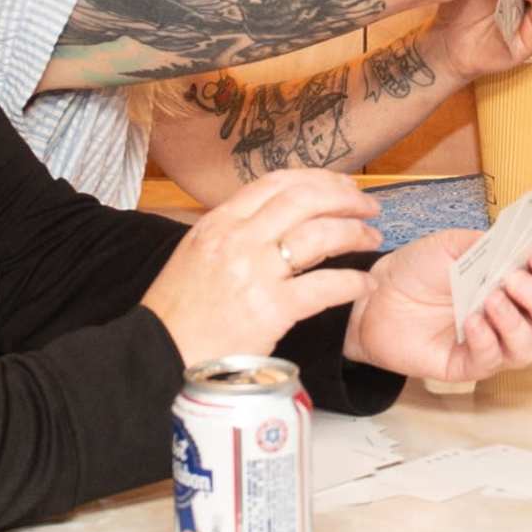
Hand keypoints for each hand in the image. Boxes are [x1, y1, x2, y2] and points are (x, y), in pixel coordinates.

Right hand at [141, 169, 380, 365]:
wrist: (159, 352)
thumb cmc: (178, 310)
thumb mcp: (196, 253)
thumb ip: (232, 232)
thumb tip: (273, 220)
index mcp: (219, 222)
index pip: (276, 182)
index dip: (317, 179)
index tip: (340, 185)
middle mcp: (238, 239)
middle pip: (304, 199)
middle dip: (344, 198)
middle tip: (368, 208)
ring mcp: (255, 273)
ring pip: (320, 236)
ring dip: (354, 234)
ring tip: (372, 239)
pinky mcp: (271, 310)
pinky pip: (324, 287)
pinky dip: (352, 282)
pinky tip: (364, 284)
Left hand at [344, 235, 531, 381]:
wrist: (377, 295)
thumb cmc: (419, 269)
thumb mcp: (456, 244)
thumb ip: (492, 246)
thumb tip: (522, 250)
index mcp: (520, 283)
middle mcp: (516, 316)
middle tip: (513, 280)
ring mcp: (495, 343)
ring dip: (516, 322)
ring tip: (489, 300)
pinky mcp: (470, 365)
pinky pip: (493, 361)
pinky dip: (487, 339)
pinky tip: (470, 321)